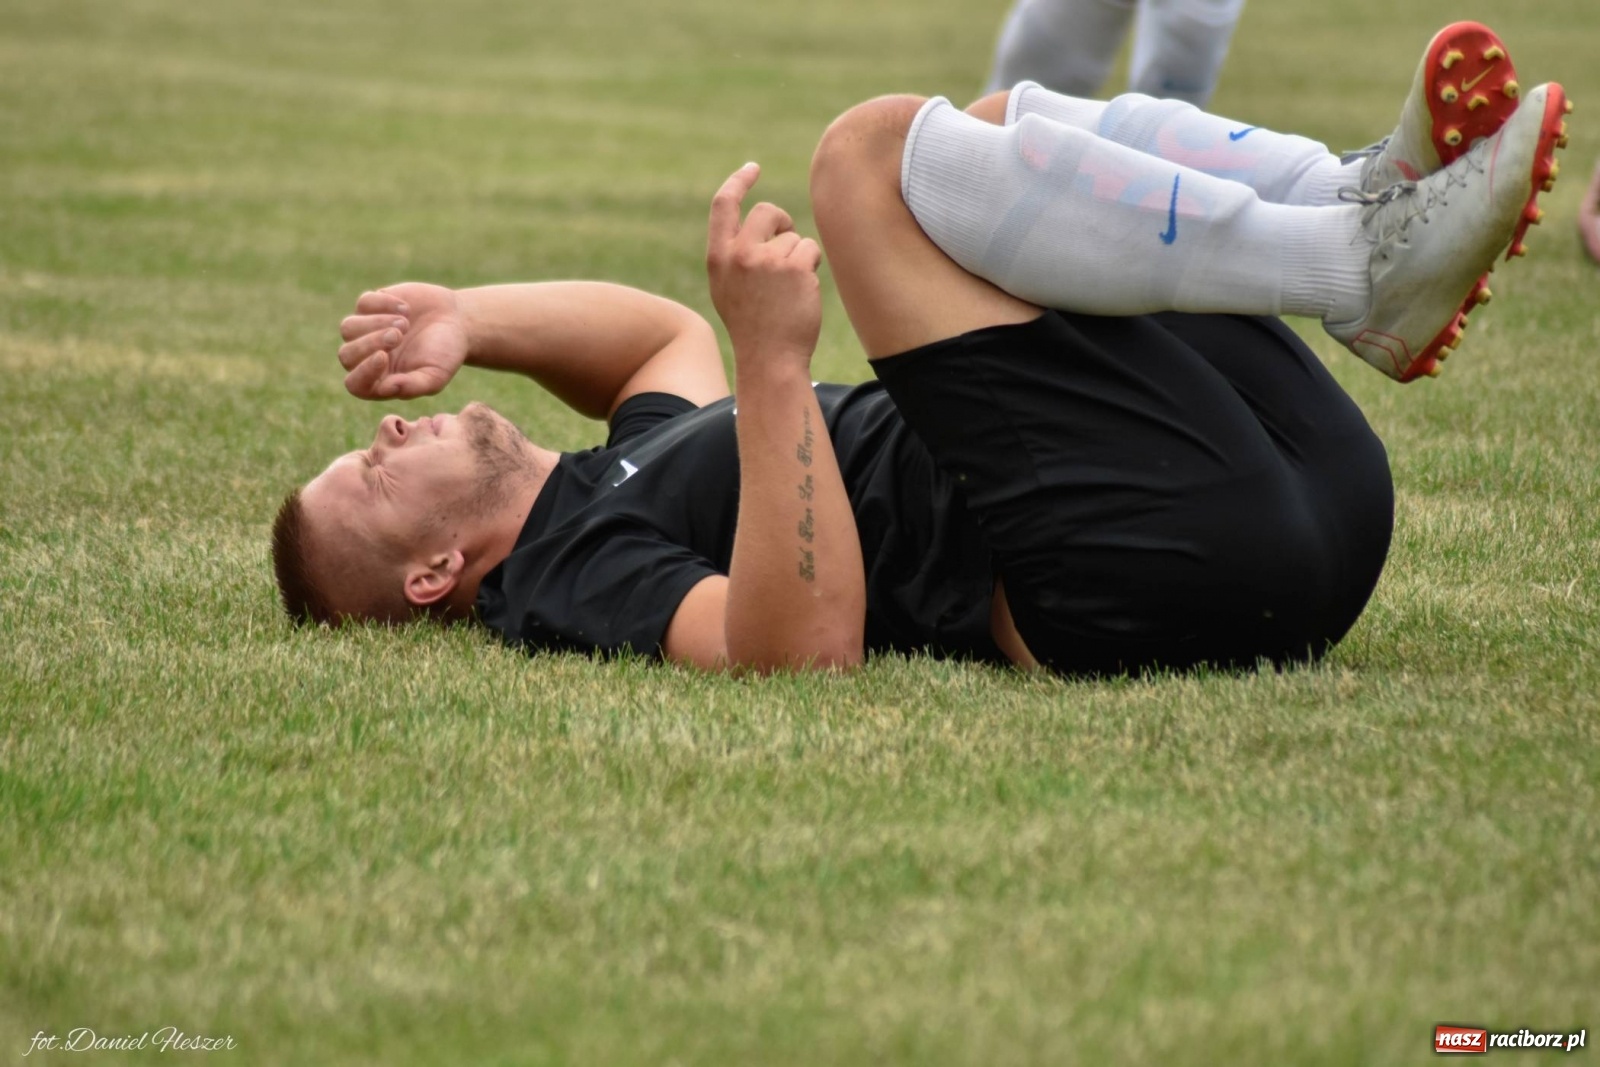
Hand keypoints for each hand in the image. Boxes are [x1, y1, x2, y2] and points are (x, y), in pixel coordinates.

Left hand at [336, 282, 468, 398]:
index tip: (383, 356)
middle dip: (370, 344)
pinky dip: (384, 304)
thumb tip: (386, 389)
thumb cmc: (446, 354)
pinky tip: (406, 308)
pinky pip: (364, 304)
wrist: (457, 321)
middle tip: (398, 336)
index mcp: (381, 380)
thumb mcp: (436, 375)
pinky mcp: (371, 306)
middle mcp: (368, 357)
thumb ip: (413, 386)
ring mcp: (366, 330)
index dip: (364, 372)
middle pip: (346, 355)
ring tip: (404, 323)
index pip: (355, 384)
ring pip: (348, 328)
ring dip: (375, 323)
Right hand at [705, 163, 823, 370]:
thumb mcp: (727, 287)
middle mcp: (739, 253)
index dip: (738, 181)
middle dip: (781, 223)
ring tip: (788, 290)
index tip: (753, 169)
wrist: (769, 359)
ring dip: (797, 257)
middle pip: (767, 212)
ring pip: (793, 236)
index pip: (724, 204)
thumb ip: (733, 253)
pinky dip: (810, 267)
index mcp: (718, 256)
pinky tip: (801, 293)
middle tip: (786, 248)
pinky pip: (810, 250)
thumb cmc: (751, 326)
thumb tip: (751, 223)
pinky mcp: (795, 268)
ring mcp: (767, 260)